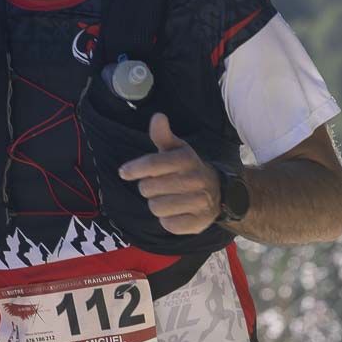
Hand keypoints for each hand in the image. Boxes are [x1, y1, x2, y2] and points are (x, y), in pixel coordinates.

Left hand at [118, 113, 221, 234]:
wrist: (218, 192)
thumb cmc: (187, 168)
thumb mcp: (176, 149)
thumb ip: (162, 135)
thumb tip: (158, 116)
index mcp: (187, 159)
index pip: (153, 164)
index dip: (135, 168)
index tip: (124, 172)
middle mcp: (195, 179)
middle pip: (149, 188)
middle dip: (148, 188)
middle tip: (157, 186)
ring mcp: (199, 202)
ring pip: (157, 208)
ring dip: (157, 205)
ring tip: (167, 198)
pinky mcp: (199, 222)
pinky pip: (169, 225)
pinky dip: (168, 220)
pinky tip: (176, 212)